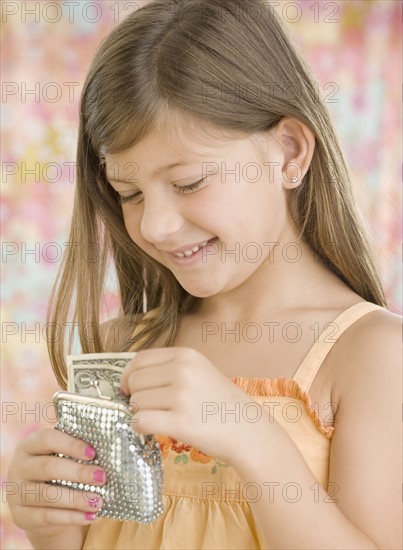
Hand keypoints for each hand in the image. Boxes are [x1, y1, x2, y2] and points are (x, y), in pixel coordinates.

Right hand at [7, 428, 105, 535]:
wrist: (41, 504)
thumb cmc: (58, 472)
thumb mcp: (62, 457)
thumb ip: (77, 451)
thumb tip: (110, 449)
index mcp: (30, 445)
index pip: (48, 439)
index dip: (71, 445)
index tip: (93, 453)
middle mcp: (19, 467)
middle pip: (48, 467)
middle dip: (78, 472)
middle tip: (102, 477)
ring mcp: (17, 493)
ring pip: (48, 495)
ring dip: (77, 498)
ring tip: (99, 501)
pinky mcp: (21, 516)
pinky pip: (48, 516)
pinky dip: (72, 517)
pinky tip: (91, 515)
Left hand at [120, 347, 266, 462]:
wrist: (248, 429)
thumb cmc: (220, 403)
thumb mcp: (199, 371)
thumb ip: (169, 368)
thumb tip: (130, 377)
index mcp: (186, 356)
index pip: (140, 359)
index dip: (129, 374)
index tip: (128, 387)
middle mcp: (183, 371)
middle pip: (135, 380)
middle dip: (134, 395)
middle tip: (149, 407)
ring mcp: (182, 396)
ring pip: (136, 402)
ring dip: (140, 413)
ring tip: (159, 418)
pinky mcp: (181, 423)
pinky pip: (141, 421)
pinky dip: (140, 427)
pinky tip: (152, 429)